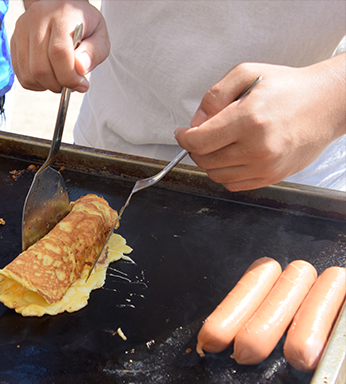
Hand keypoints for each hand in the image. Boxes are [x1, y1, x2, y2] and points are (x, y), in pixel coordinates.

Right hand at [11, 0, 109, 92]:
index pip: (59, 53)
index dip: (69, 77)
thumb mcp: (99, 34)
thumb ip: (93, 53)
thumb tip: (80, 70)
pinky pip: (21, 74)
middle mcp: (37, 20)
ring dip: (46, 85)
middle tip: (70, 84)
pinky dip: (35, 83)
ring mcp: (22, 30)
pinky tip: (48, 76)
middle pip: (40, 68)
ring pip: (28, 74)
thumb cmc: (81, 22)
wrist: (60, 5)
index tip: (81, 84)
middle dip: (58, 84)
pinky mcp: (14, 41)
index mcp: (61, 15)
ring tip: (59, 79)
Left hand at [174, 55, 345, 191]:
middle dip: (195, 148)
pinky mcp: (272, 177)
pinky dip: (225, 172)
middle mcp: (258, 147)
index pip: (199, 141)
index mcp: (250, 119)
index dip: (183, 137)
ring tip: (218, 143)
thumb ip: (214, 96)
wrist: (326, 105)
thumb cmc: (288, 88)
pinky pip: (233, 184)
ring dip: (209, 161)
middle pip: (204, 160)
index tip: (182, 132)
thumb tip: (195, 121)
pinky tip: (232, 155)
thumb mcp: (247, 73)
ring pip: (216, 175)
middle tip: (200, 135)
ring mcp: (266, 166)